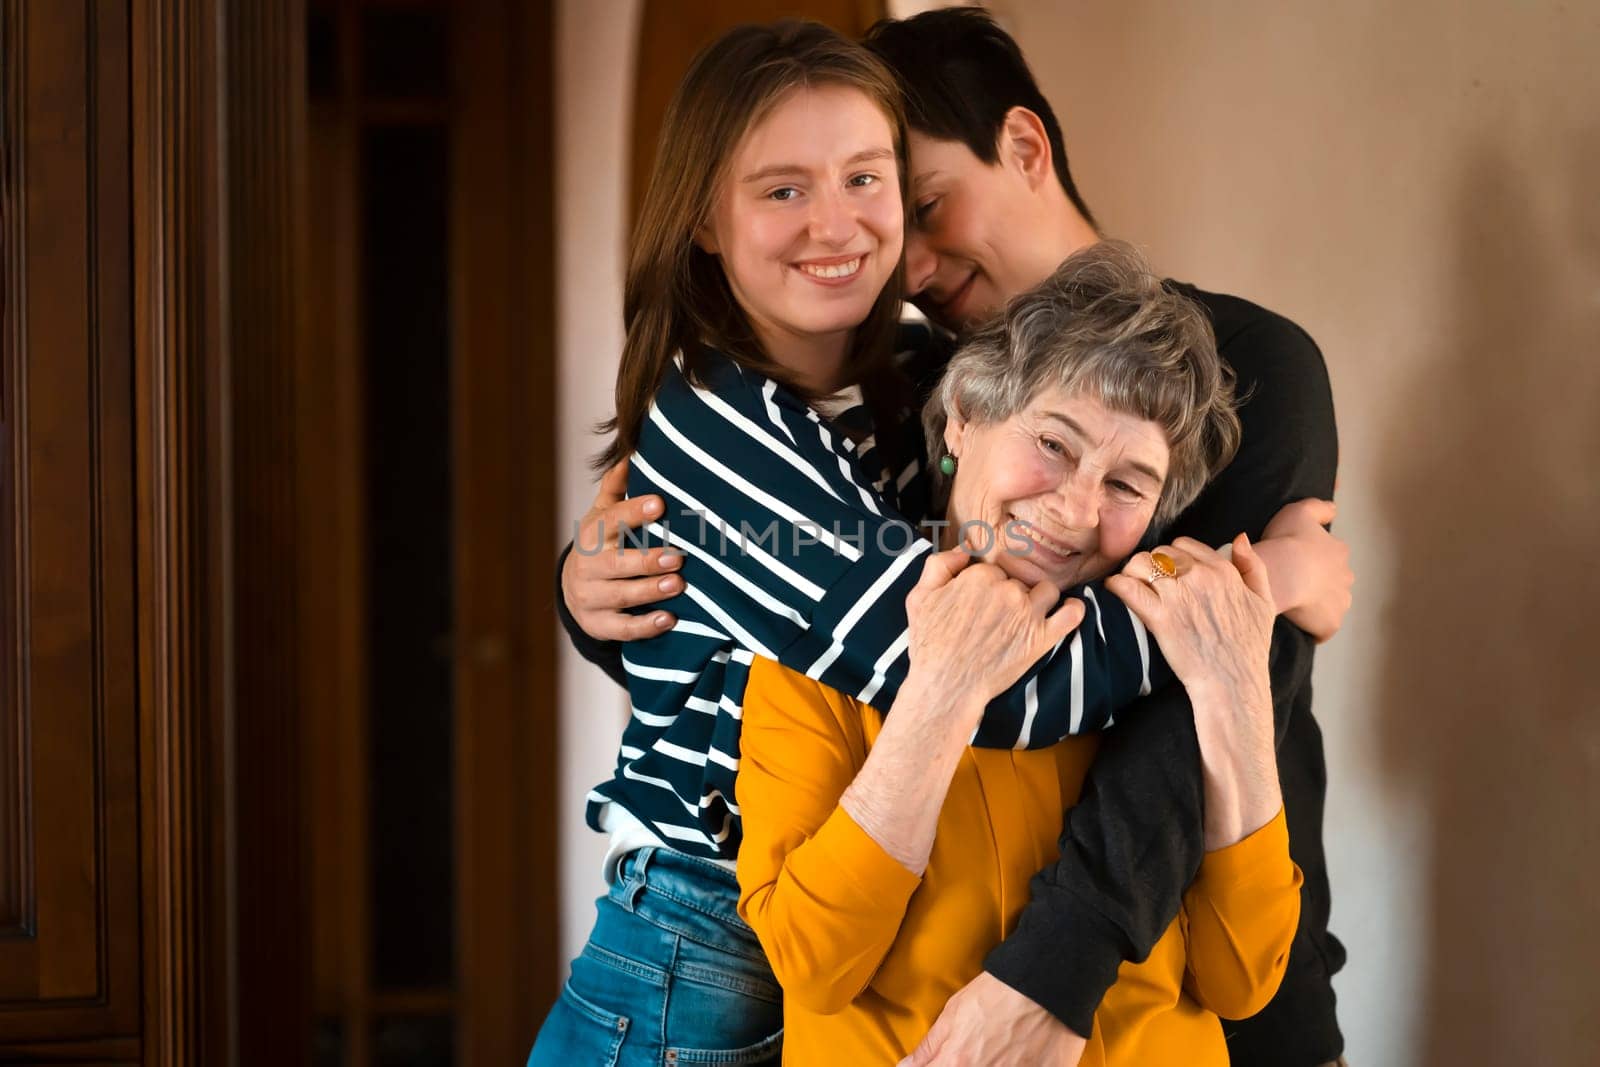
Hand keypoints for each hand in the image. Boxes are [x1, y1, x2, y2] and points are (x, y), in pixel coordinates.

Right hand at [562, 460, 681, 640]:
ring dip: (650, 591)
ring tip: (678, 584)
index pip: (612, 521)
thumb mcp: (603, 515)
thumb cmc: (600, 545)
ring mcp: (591, 597)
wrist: (573, 590)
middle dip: (646, 560)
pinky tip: (669, 620)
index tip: (661, 503)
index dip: (635, 512)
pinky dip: (645, 626)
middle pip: (615, 563)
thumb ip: (617, 487)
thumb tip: (633, 452)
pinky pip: (622, 629)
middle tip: (678, 557)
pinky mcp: (598, 624)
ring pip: (621, 596)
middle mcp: (588, 566)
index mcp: (593, 535)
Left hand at [900, 971, 1086, 1065]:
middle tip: (974, 1052)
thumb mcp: (954, 1012)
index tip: (942, 1062)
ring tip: (998, 1053)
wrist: (1047, 985)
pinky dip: (1017, 1066)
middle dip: (961, 1065)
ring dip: (991, 1065)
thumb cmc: (1001, 993)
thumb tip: (907, 1066)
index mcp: (956, 1064)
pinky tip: (1016, 1057)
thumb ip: (929, 1046)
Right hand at [903, 546, 1084, 730]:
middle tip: (995, 618)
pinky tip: (1067, 610)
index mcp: (978, 577)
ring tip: (1024, 616)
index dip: (986, 586)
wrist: (946, 686)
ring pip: (1046, 591)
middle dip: (1010, 594)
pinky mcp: (1042, 638)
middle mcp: (1006, 590)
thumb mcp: (918, 597)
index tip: (979, 604)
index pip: (994, 570)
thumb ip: (938, 565)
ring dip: (1038, 600)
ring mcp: (1027, 614)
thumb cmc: (930, 645)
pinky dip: (1074, 609)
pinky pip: (1071, 614)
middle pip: (1018, 581)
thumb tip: (962, 550)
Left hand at [1108, 536, 1280, 847]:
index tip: (1167, 572)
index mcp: (1223, 571)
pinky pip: (1127, 587)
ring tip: (1130, 585)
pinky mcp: (1159, 617)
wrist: (1233, 682)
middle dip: (1150, 564)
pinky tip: (1113, 590)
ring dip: (1131, 571)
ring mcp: (1178, 596)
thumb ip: (1253, 566)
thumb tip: (1239, 537)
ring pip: (1140, 563)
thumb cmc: (1249, 647)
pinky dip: (1116, 585)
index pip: (1185, 544)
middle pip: (1159, 552)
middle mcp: (1200, 577)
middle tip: (1146, 582)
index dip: (1172, 556)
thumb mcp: (1264, 602)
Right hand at [1259, 497, 1351, 641]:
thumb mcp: (1299, 511)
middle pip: (1335, 581)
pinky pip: (1323, 628)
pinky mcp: (1331, 624)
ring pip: (1332, 605)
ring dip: (1318, 605)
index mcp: (1339, 552)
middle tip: (1293, 583)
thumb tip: (1334, 510)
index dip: (1314, 560)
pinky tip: (1298, 623)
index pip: (1331, 557)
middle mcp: (1346, 577)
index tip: (1295, 562)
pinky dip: (1314, 627)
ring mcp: (1341, 602)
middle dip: (1319, 583)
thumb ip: (1319, 508)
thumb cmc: (1287, 542)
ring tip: (1294, 604)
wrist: (1279, 574)